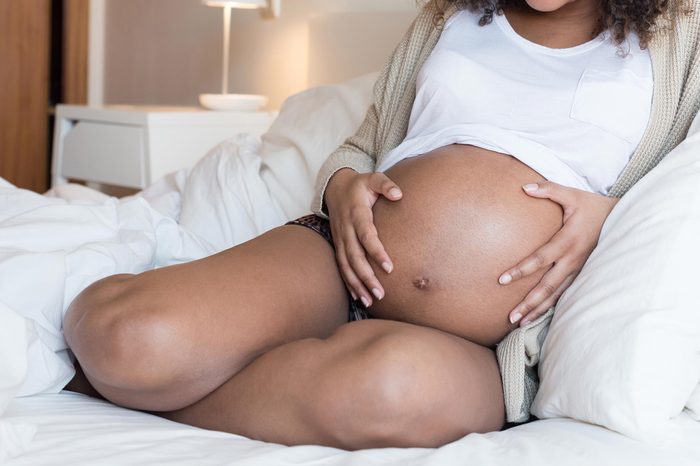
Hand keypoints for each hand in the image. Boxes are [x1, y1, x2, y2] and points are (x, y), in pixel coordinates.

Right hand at [324, 168, 402, 307]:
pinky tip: (358, 297)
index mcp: (356, 214)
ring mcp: (340, 239)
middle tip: (381, 293)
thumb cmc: (359, 185)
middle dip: (366, 277)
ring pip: (346, 266)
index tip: (389, 268)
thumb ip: (386, 184)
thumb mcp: (373, 178)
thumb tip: (398, 194)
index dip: (376, 252)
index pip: (366, 236)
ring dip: (357, 284)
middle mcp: (346, 229)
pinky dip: (349, 283)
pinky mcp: (338, 245)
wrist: (335, 188)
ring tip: (370, 301)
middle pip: (355, 257)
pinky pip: (341, 267)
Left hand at [499, 181, 619, 326]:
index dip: (521, 270)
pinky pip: (566, 295)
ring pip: (556, 295)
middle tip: (510, 317)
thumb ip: (549, 189)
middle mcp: (573, 260)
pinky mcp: (583, 275)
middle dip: (528, 303)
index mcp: (567, 241)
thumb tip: (524, 187)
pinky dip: (551, 307)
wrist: (624, 219)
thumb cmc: (593, 206)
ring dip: (538, 311)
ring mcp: (579, 270)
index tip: (502, 279)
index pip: (540, 259)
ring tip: (520, 324)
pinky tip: (538, 318)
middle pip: (547, 286)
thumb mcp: (573, 195)